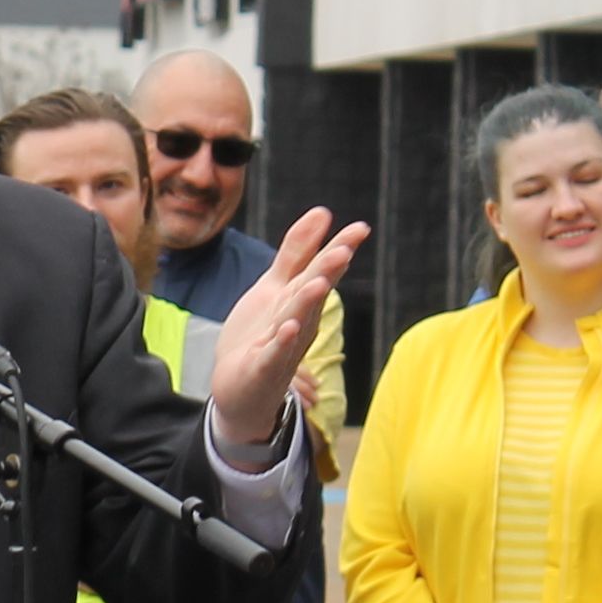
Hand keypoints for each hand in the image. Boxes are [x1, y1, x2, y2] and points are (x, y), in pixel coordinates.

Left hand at [209, 208, 367, 451]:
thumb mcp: (277, 287)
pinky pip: (273, 354)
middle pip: (312, 293)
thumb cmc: (263, 334)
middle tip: (344, 249)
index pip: (322, 271)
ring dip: (306, 303)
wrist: (241, 391)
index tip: (360, 228)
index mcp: (302, 300)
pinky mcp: (262, 369)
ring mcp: (281, 347)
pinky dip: (280, 342)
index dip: (339, 249)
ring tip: (318, 283)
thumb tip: (324, 211)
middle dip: (327, 273)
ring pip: (295, 321)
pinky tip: (286, 327)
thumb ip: (296, 252)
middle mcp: (299, 322)